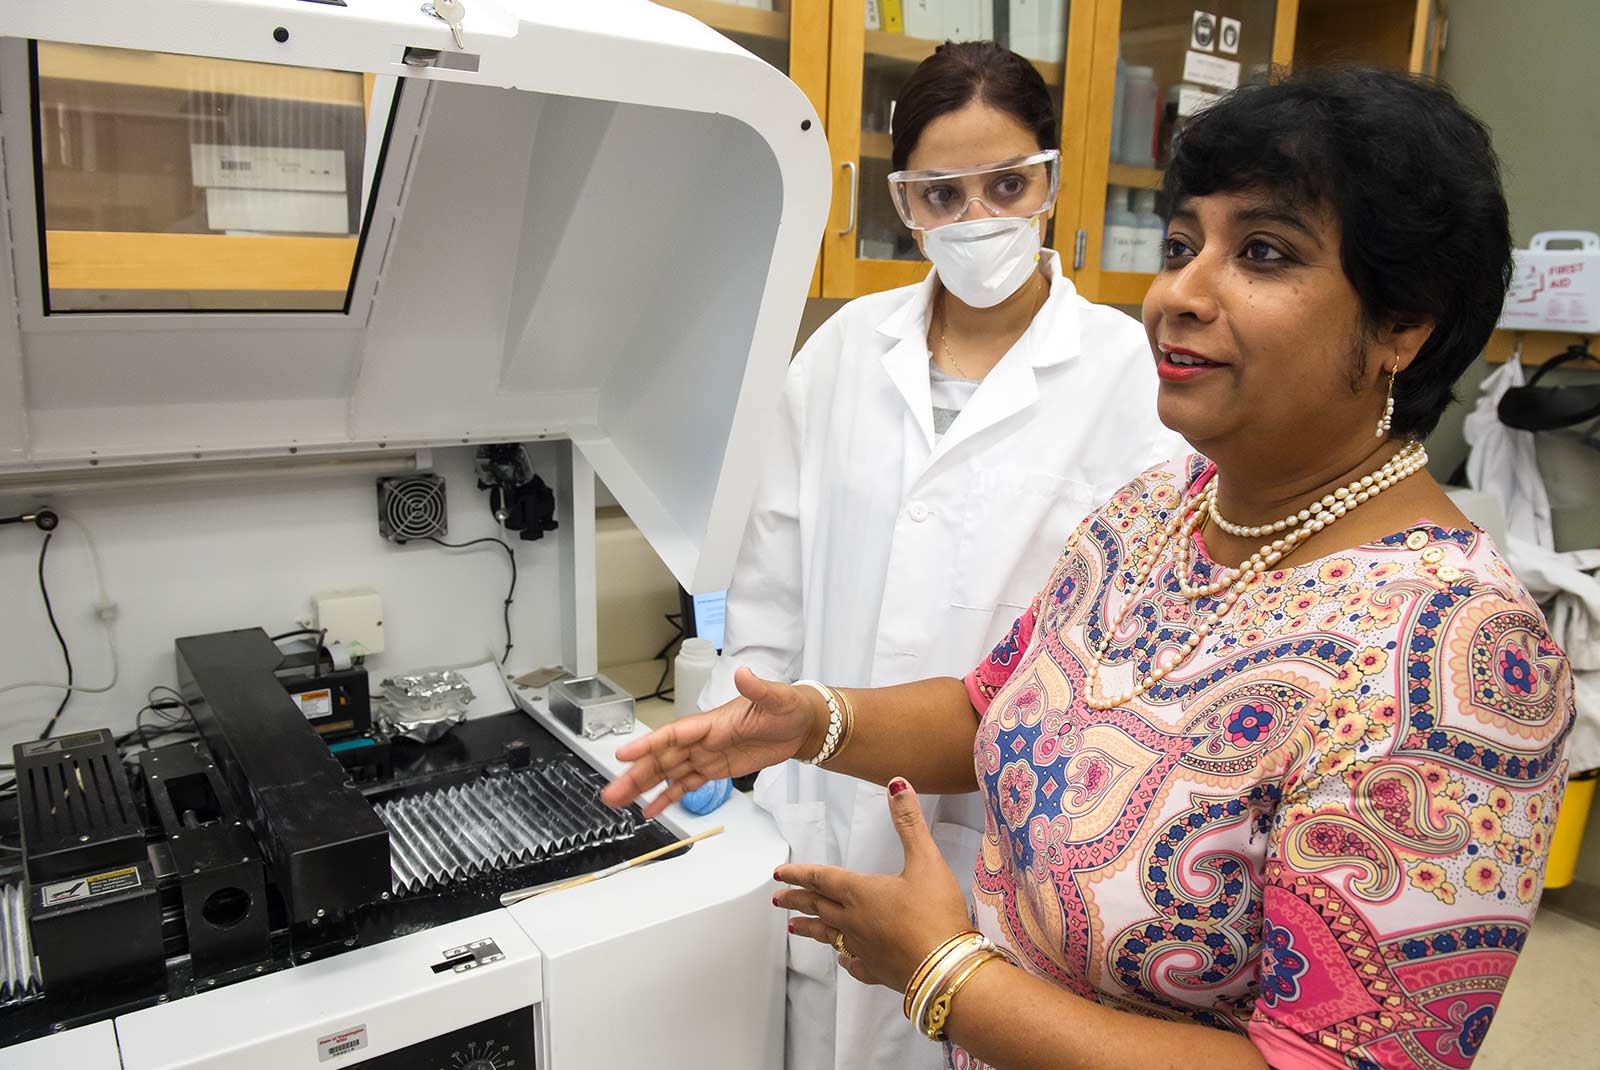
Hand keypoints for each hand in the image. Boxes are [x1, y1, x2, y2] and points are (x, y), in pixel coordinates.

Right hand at [600, 668, 823, 817]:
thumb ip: (757, 689)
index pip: (674, 734)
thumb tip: (744, 673)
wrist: (801, 725)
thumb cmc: (788, 707)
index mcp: (711, 722)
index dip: (648, 744)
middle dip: (635, 775)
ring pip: (667, 773)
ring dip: (642, 787)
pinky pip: (686, 785)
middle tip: (611, 793)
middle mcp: (702, 739)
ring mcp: (706, 756)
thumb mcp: (777, 698)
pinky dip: (667, 797)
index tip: (623, 754)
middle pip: (662, 759)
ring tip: (617, 801)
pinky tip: (649, 810)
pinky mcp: (715, 770)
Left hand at [775, 778, 971, 990]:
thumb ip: (910, 823)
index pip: (821, 878)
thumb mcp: (926, 860)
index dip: (798, 873)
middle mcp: (854, 920)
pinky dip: (844, 957)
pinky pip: (853, 963)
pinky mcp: (877, 971)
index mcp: (860, 892)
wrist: (945, 969)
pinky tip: (843, 958)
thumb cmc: (935, 913)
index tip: (778, 874)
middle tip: (777, 899)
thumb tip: (897, 785)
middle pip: (817, 907)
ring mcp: (863, 948)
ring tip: (794, 928)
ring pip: (828, 935)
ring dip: (810, 928)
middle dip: (796, 900)